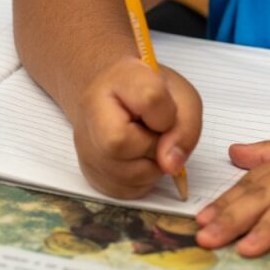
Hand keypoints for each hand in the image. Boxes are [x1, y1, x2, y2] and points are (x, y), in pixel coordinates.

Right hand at [72, 57, 202, 199]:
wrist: (116, 96)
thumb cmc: (151, 93)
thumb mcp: (181, 95)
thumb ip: (185, 126)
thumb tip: (170, 165)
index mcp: (119, 78)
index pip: (150, 98)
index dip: (167, 113)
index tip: (166, 113)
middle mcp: (91, 111)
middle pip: (121, 143)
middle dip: (154, 145)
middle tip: (155, 132)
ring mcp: (84, 146)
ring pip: (125, 174)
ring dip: (151, 166)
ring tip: (147, 143)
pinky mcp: (89, 174)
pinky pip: (124, 191)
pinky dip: (142, 180)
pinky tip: (139, 159)